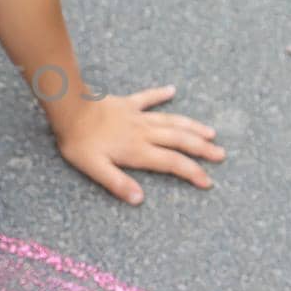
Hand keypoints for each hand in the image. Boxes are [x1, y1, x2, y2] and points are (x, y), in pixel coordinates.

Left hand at [54, 84, 225, 204]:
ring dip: (192, 126)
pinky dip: (160, 94)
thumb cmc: (79, 142)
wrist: (69, 109)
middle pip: (180, 140)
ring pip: (172, 121)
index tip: (208, 181)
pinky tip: (172, 90)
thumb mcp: (94, 168)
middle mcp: (144, 133)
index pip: (172, 163)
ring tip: (211, 132)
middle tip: (221, 154)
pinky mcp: (126, 103)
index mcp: (138, 150)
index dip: (192, 172)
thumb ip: (118, 183)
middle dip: (202, 148)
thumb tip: (139, 200)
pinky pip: (147, 98)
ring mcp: (137, 116)